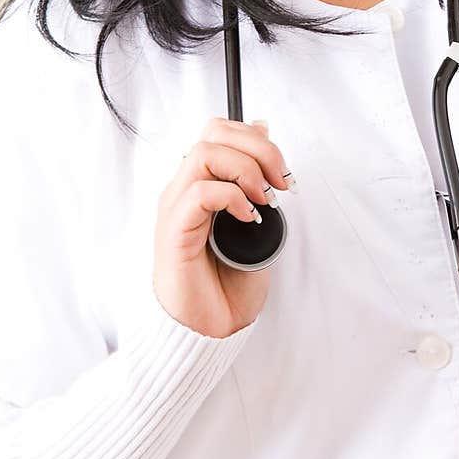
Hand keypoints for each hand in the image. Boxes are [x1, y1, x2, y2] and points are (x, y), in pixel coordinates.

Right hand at [153, 117, 291, 339]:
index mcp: (200, 183)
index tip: (283, 170)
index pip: (219, 130)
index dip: (255, 138)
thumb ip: (254, 178)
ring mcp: (176, 208)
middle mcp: (184, 189)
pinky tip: (248, 217)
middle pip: (213, 132)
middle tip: (281, 182)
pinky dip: (232, 198)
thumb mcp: (255, 218)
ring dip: (246, 170)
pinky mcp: (175, 232)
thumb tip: (263, 130)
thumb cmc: (227, 279)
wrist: (211, 328)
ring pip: (204, 153)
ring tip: (265, 199)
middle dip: (258, 148)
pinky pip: (199, 193)